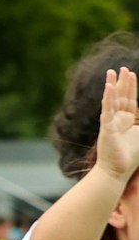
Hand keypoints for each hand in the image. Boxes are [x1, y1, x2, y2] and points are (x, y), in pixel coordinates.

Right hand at [93, 67, 138, 181]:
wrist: (116, 171)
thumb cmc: (131, 157)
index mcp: (127, 121)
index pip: (130, 100)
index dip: (131, 87)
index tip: (131, 74)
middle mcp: (118, 120)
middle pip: (121, 96)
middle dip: (122, 82)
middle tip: (122, 68)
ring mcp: (111, 123)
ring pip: (112, 100)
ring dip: (112, 85)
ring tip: (112, 72)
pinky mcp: (106, 128)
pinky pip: (107, 110)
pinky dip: (108, 98)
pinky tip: (109, 87)